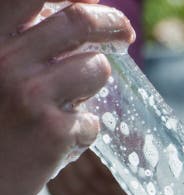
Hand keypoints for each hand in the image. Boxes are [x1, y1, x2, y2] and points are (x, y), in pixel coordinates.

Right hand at [0, 1, 134, 194]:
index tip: (89, 1)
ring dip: (94, 82)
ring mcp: (30, 95)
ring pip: (96, 69)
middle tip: (124, 33)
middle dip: (111, 23)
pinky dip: (83, 131)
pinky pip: (91, 121)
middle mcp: (4, 60)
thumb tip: (74, 10)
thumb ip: (15, 43)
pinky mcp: (52, 133)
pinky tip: (58, 143)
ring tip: (72, 101)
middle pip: (78, 20)